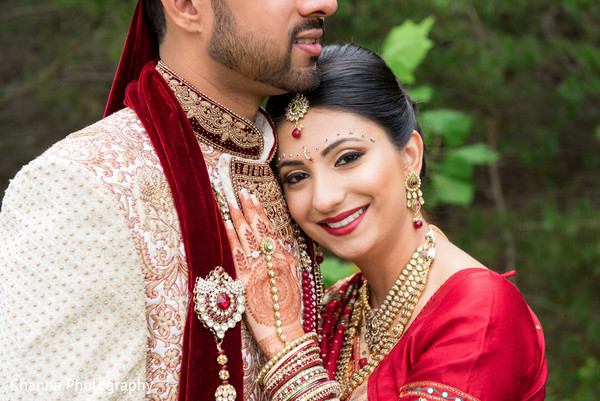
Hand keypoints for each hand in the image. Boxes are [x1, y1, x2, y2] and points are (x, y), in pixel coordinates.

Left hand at [225, 189, 303, 357]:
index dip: (260, 212)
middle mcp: (270, 260)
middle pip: (256, 229)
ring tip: (229, 203)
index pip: (269, 229)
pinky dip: (228, 238)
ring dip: (236, 218)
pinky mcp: (244, 280)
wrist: (283, 331)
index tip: (253, 197)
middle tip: (240, 192)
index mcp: (283, 259)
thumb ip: (286, 260)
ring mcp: (257, 269)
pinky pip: (235, 254)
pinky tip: (222, 225)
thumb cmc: (289, 308)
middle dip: (247, 209)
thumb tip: (278, 245)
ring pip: (245, 238)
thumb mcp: (294, 279)